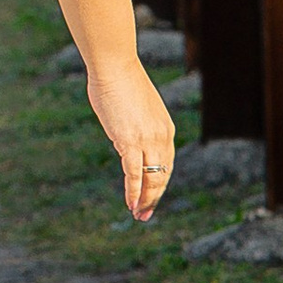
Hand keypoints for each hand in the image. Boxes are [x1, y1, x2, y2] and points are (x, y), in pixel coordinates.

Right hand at [85, 55, 175, 223]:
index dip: (160, 183)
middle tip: (146, 214)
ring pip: (151, 179)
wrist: (115, 67)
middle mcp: (162, 137)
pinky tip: (131, 204)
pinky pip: (134, 174)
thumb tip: (126, 137)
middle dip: (155, 197)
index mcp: (166, 128)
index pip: (167, 163)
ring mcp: (147, 140)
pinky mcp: (130, 141)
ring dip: (146, 200)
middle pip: (162, 175)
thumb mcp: (136, 108)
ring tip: (140, 215)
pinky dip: (134, 192)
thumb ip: (136, 126)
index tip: (152, 196)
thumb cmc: (120, 81)